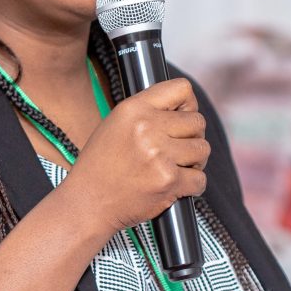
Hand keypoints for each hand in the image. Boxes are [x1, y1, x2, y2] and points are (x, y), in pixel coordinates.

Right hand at [70, 77, 209, 240]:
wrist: (88, 202)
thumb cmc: (101, 165)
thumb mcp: (116, 123)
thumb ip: (148, 112)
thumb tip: (184, 110)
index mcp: (134, 109)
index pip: (182, 89)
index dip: (189, 104)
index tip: (184, 117)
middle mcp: (147, 127)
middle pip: (197, 121)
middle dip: (192, 137)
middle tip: (179, 150)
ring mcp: (159, 154)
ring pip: (202, 149)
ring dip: (194, 161)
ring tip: (176, 167)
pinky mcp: (168, 180)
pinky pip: (200, 179)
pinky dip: (192, 185)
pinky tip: (176, 185)